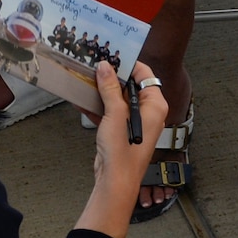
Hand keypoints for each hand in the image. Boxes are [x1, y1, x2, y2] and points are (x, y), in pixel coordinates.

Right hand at [78, 61, 167, 237]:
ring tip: (86, 77)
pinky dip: (98, 106)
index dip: (129, 63)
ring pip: (117, 98)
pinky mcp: (120, 131)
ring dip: (102, 90)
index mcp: (155, 106)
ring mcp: (133, 122)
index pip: (145, 74)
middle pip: (130, 86)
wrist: (114, 183)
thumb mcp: (116, 114)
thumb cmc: (122, 152)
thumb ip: (111, 89)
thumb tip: (105, 67)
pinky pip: (109, 112)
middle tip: (96, 64)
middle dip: (112, 76)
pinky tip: (82, 98)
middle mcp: (147, 113)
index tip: (113, 54)